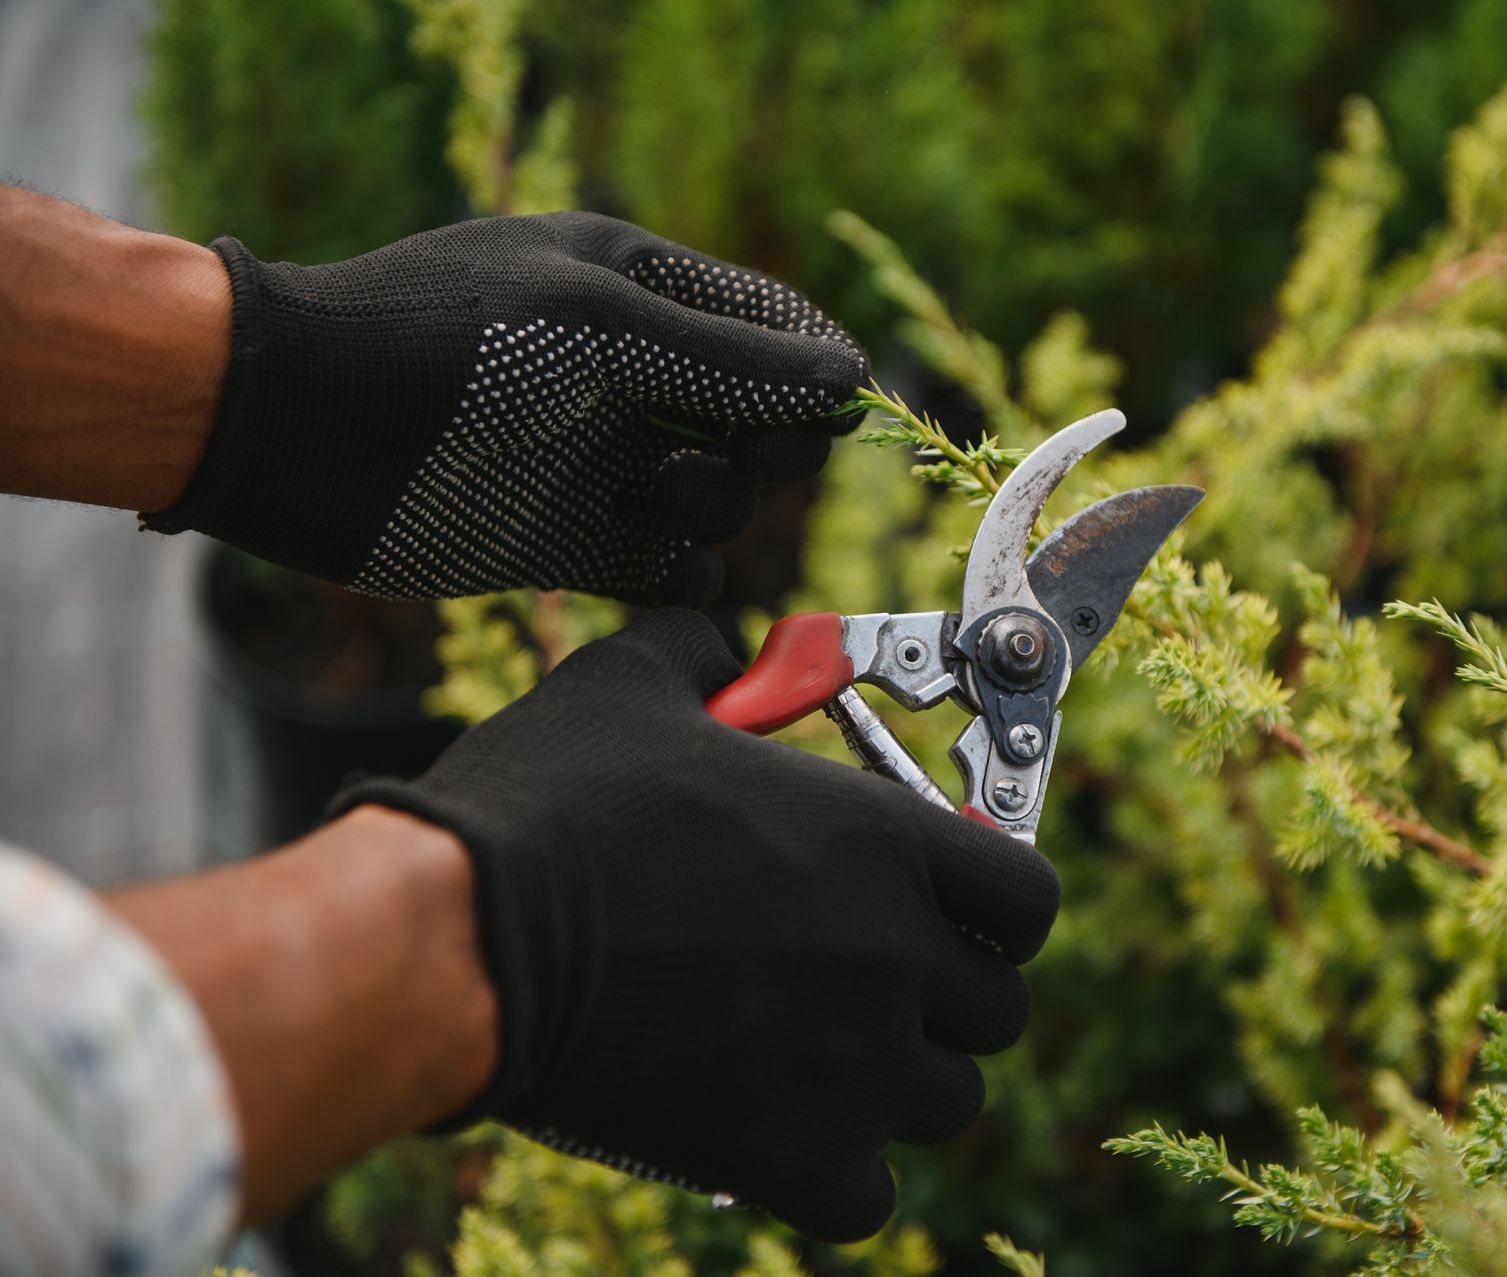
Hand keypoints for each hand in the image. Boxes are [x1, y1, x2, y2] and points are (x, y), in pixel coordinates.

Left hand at [143, 213, 868, 604]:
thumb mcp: (595, 325)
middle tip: (744, 455)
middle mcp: (629, 376)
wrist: (295, 435)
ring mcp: (601, 463)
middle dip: (771, 444)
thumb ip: (727, 360)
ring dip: (713, 505)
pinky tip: (647, 556)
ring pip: (723, 501)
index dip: (814, 373)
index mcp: (635, 291)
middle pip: (762, 422)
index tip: (830, 417)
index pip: (770, 329)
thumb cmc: (440, 346)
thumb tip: (848, 377)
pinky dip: (681, 575)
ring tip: (651, 495)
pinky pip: (671, 573)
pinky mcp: (572, 544)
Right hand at [330, 610, 1059, 1240]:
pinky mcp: (794, 1157)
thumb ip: (703, 653)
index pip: (1029, 899)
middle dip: (949, 999)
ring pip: (947, 1103)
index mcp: (881, 840)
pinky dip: (835, 1175)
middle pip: (998, 1011)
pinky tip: (780, 1132)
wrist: (462, 940)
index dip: (997, 907)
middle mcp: (893, 951)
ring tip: (826, 1056)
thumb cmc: (547, 806)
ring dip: (899, 1085)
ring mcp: (854, 1064)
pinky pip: (869, 1196)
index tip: (952, 911)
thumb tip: (717, 647)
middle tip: (875, 982)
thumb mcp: (630, 685)